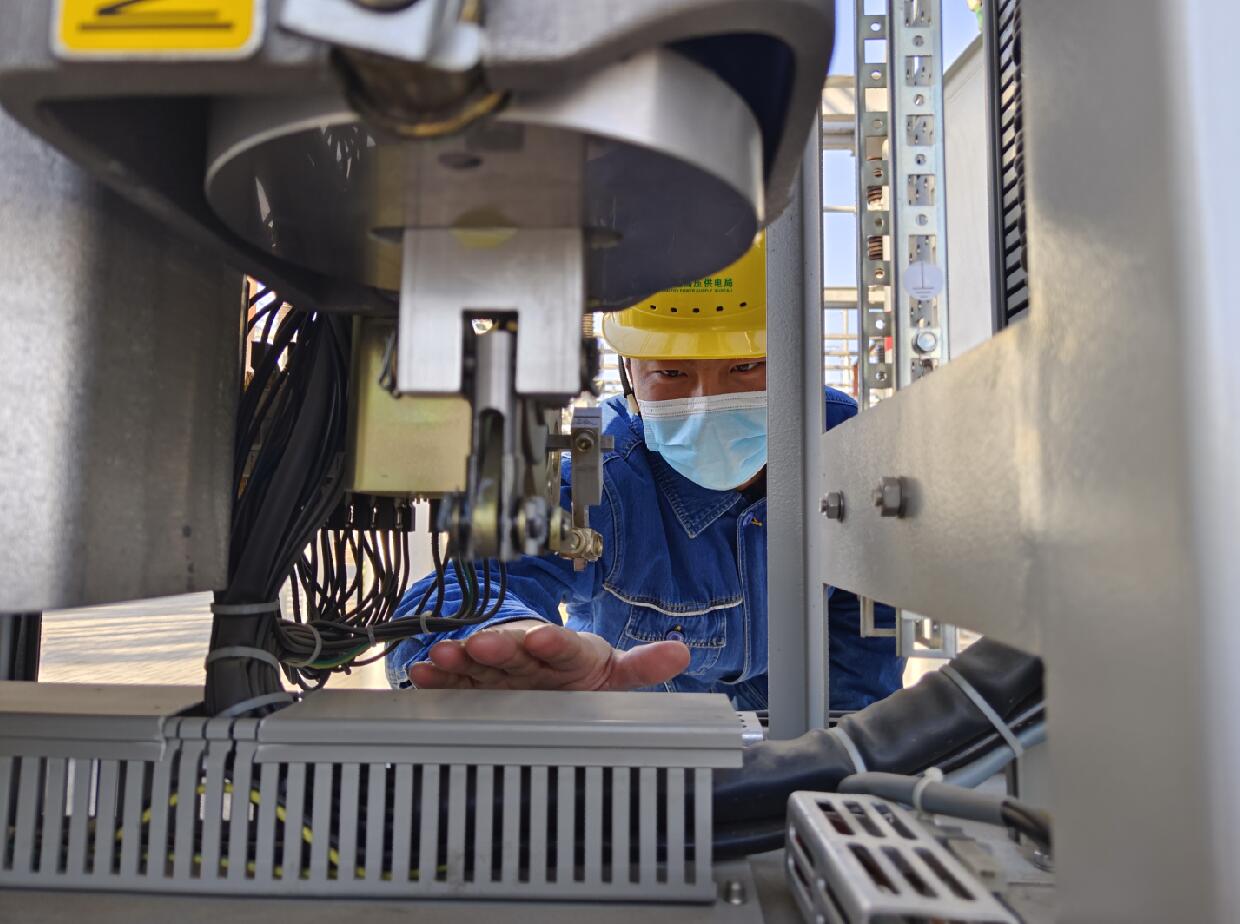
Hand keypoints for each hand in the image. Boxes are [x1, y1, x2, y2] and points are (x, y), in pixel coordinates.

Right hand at [407, 620, 690, 690]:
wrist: (552, 672)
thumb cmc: (583, 671)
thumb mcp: (615, 671)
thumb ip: (642, 665)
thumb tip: (681, 652)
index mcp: (568, 651)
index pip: (562, 644)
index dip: (551, 642)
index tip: (540, 638)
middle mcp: (531, 655)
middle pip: (514, 651)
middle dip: (498, 647)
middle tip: (481, 644)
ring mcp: (502, 667)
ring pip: (480, 661)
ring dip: (460, 658)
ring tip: (440, 656)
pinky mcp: (479, 681)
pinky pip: (457, 678)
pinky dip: (438, 677)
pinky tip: (421, 672)